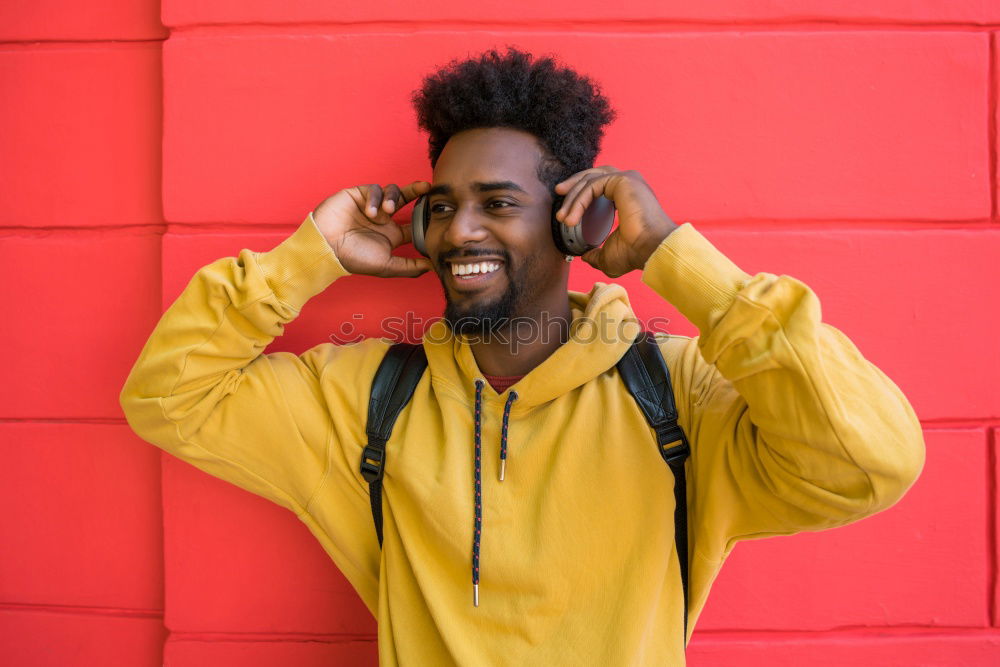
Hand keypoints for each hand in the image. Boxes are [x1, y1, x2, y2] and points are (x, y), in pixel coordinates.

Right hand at [312, 181, 432, 276]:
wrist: (326, 247)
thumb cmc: (354, 259)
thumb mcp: (386, 266)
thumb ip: (410, 266)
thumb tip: (433, 267)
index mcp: (392, 234)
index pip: (414, 222)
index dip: (425, 216)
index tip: (436, 211)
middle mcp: (384, 218)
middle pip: (406, 199)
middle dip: (417, 192)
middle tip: (427, 188)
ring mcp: (372, 205)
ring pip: (392, 191)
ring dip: (392, 198)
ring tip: (387, 210)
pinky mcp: (359, 195)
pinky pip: (374, 189)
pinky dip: (375, 198)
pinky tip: (370, 211)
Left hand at [554, 167, 677, 277]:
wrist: (651, 251)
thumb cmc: (636, 253)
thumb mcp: (608, 255)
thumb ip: (596, 253)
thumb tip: (585, 256)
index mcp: (628, 196)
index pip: (600, 185)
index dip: (580, 193)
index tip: (565, 211)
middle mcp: (629, 184)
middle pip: (594, 175)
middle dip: (573, 185)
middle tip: (558, 196)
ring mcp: (627, 179)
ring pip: (590, 180)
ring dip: (572, 197)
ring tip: (563, 217)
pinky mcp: (623, 180)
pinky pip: (592, 186)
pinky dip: (579, 201)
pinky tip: (572, 219)